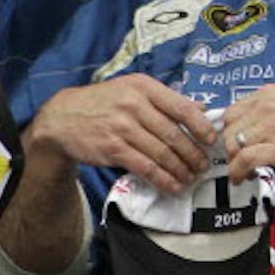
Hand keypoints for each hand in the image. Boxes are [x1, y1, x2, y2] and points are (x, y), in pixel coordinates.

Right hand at [30, 75, 214, 192]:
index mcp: (145, 88)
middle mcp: (134, 106)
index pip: (182, 108)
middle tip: (203, 166)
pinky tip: (172, 186)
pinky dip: (162, 179)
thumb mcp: (133, 89)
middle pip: (174, 135)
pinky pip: (145, 167)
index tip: (212, 140)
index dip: (201, 126)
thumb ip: (167, 98)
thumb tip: (201, 107)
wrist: (62, 117)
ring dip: (181, 170)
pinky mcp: (112, 149)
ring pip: (162, 154)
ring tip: (191, 178)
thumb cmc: (104, 102)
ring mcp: (123, 128)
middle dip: (193, 154)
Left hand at [222, 85, 274, 180]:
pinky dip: (238, 172)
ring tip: (243, 170)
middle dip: (231, 146)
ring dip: (234, 162)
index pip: (233, 111)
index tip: (234, 141)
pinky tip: (243, 177)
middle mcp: (269, 106)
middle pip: (229, 128)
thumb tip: (251, 129)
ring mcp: (272, 126)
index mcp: (272, 93)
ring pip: (233, 144)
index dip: (231, 130)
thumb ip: (270, 112)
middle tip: (239, 157)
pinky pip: (244, 160)